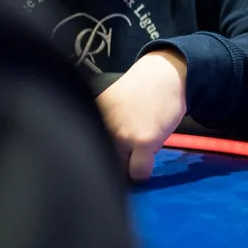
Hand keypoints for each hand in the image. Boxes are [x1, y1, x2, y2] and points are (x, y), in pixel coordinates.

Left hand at [96, 50, 187, 180]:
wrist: (164, 74)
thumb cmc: (140, 90)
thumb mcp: (110, 106)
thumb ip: (102, 129)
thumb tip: (98, 156)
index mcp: (89, 119)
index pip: (82, 153)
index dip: (94, 159)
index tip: (103, 158)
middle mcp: (101, 127)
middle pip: (100, 164)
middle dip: (111, 165)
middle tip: (125, 156)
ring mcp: (122, 135)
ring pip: (120, 172)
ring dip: (128, 167)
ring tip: (139, 150)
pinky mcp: (143, 141)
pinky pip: (139, 172)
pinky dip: (143, 172)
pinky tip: (147, 159)